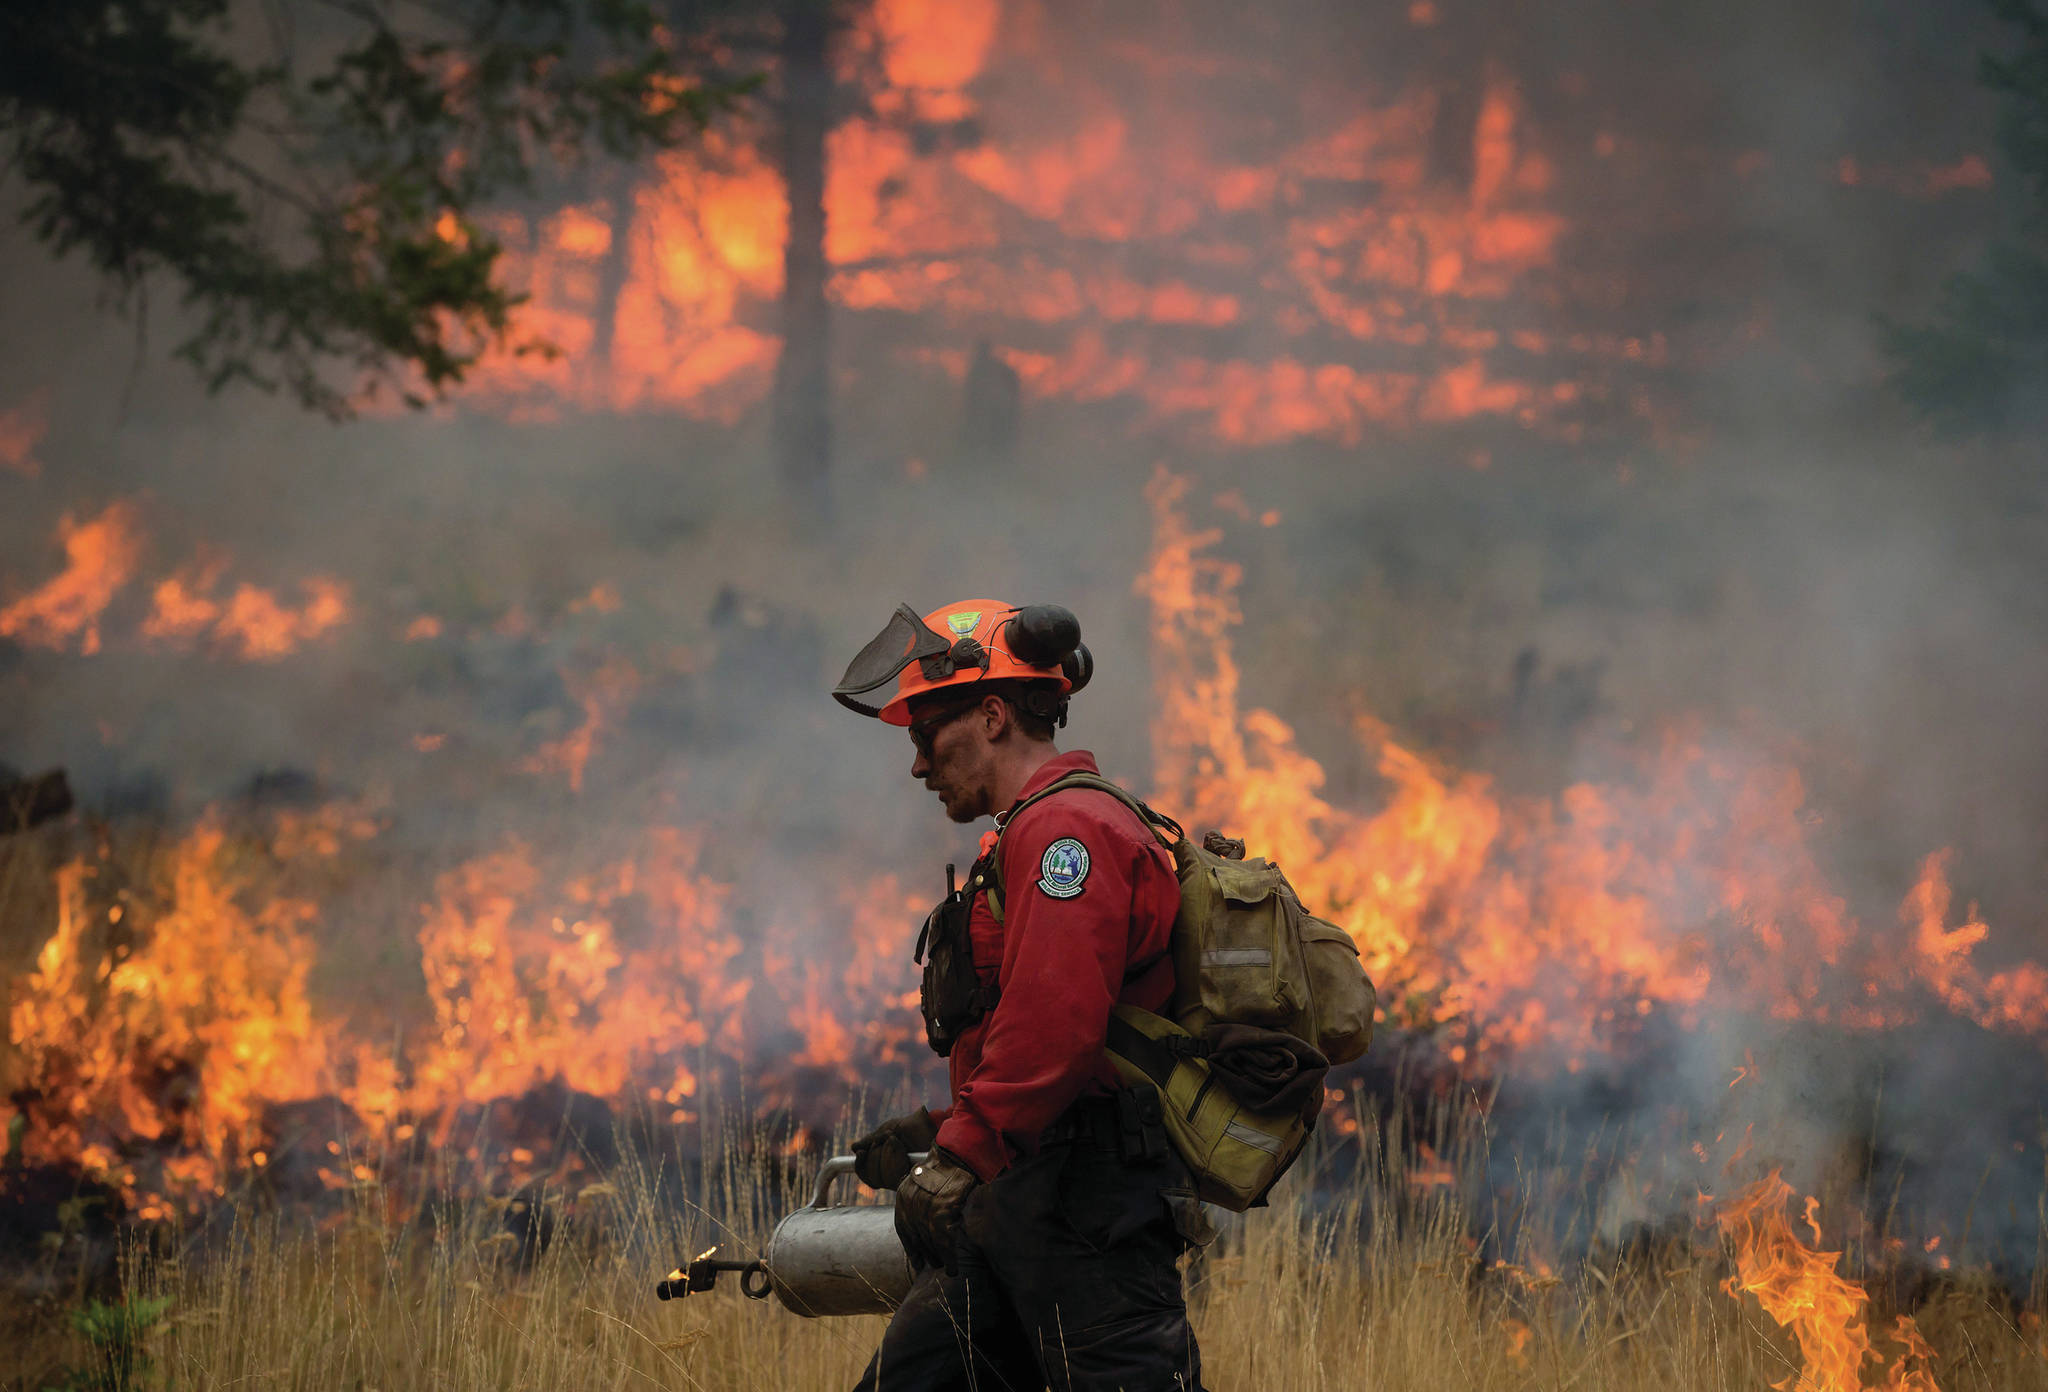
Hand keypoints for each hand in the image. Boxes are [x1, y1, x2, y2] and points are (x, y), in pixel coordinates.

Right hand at [852, 1107, 939, 1189]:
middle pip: (871, 1176)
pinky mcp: (912, 1180)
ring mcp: (902, 1179)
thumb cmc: (912, 1127)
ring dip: (885, 1153)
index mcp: (884, 1164)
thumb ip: (871, 1140)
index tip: (860, 1153)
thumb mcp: (888, 1130)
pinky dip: (893, 1156)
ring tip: (896, 1140)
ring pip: (880, 1177)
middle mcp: (892, 1175)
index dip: (860, 1166)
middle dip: (875, 1153)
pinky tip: (900, 1147)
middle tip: (887, 1138)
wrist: (930, 1124)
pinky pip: (892, 1176)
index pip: (866, 1174)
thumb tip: (854, 1148)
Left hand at [894, 1149, 978, 1274]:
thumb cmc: (946, 1166)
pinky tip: (954, 1267)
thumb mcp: (924, 1180)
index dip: (911, 1247)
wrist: (958, 1153)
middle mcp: (910, 1203)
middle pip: (917, 1237)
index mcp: (903, 1195)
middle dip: (927, 1253)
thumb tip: (926, 1221)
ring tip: (947, 1268)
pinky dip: (950, 1257)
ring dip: (939, 1258)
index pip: (903, 1228)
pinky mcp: (940, 1211)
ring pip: (931, 1242)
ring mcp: (924, 1208)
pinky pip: (945, 1241)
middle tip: (936, 1263)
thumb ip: (921, 1198)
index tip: (917, 1260)